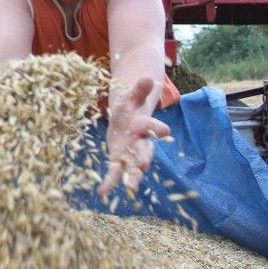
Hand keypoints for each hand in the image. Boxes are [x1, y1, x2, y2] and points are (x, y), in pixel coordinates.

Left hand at [99, 77, 170, 195]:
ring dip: (132, 176)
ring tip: (130, 188)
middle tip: (143, 165)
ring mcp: (130, 152)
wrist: (128, 117)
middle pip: (144, 150)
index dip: (157, 128)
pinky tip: (102, 192)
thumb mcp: (133, 96)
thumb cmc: (131, 106)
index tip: (166, 131)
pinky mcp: (120, 158)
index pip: (152, 126)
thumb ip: (140, 89)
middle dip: (144, 157)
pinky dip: (110, 181)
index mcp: (144, 124)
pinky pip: (116, 171)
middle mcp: (140, 141)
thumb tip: (147, 76)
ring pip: (133, 166)